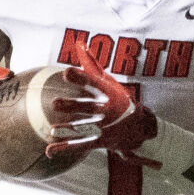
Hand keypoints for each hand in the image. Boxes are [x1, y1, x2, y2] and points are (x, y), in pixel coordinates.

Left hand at [46, 39, 159, 161]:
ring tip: (52, 129)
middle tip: (55, 103)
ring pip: (86, 128)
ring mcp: (106, 127)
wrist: (143, 128)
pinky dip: (67, 148)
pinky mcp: (103, 141)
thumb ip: (92, 65)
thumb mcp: (109, 82)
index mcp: (110, 93)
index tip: (66, 71)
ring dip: (69, 129)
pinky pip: (83, 145)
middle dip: (73, 106)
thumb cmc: (121, 100)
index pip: (94, 83)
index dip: (81, 78)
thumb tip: (79, 44)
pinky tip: (50, 150)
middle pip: (89, 108)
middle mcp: (109, 110)